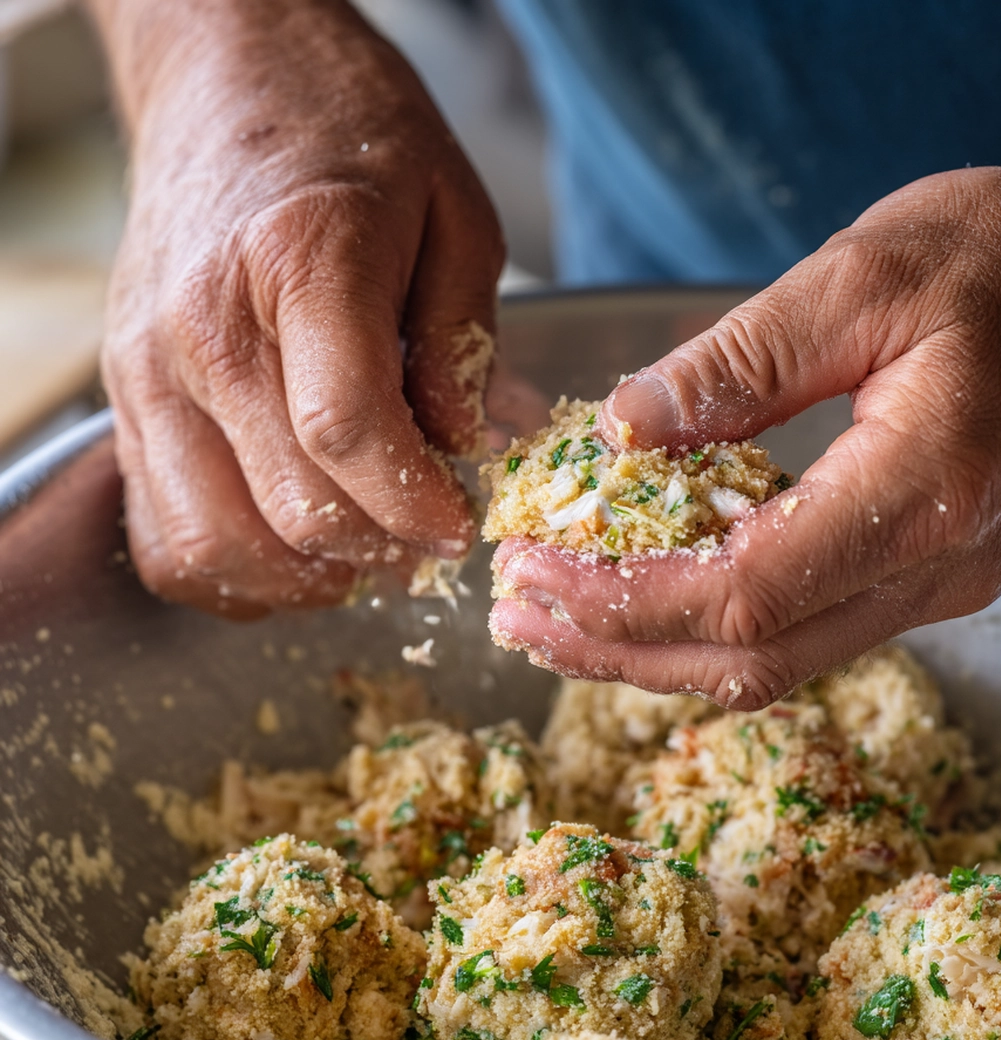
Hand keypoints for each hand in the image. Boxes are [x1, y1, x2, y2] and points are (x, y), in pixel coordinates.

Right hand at [92, 0, 502, 616]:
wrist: (228, 87)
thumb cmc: (351, 140)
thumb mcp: (454, 213)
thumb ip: (460, 339)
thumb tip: (458, 448)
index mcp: (297, 262)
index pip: (346, 431)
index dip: (414, 505)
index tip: (458, 526)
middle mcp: (203, 329)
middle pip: (290, 505)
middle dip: (378, 546)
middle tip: (426, 537)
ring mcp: (148, 373)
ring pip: (219, 542)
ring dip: (307, 576)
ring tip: (366, 552)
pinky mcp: (125, 403)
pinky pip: (166, 537)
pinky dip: (234, 574)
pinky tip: (294, 553)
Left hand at [492, 71, 1000, 706]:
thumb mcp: (864, 274)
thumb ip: (738, 363)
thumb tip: (623, 430)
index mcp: (926, 487)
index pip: (748, 592)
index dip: (627, 597)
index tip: (536, 572)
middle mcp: (939, 567)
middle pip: (752, 659)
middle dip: (618, 647)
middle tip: (519, 613)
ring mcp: (941, 586)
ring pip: (775, 664)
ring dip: (656, 650)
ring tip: (557, 616)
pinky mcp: (931, 578)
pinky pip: (805, 632)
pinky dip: (712, 626)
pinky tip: (648, 594)